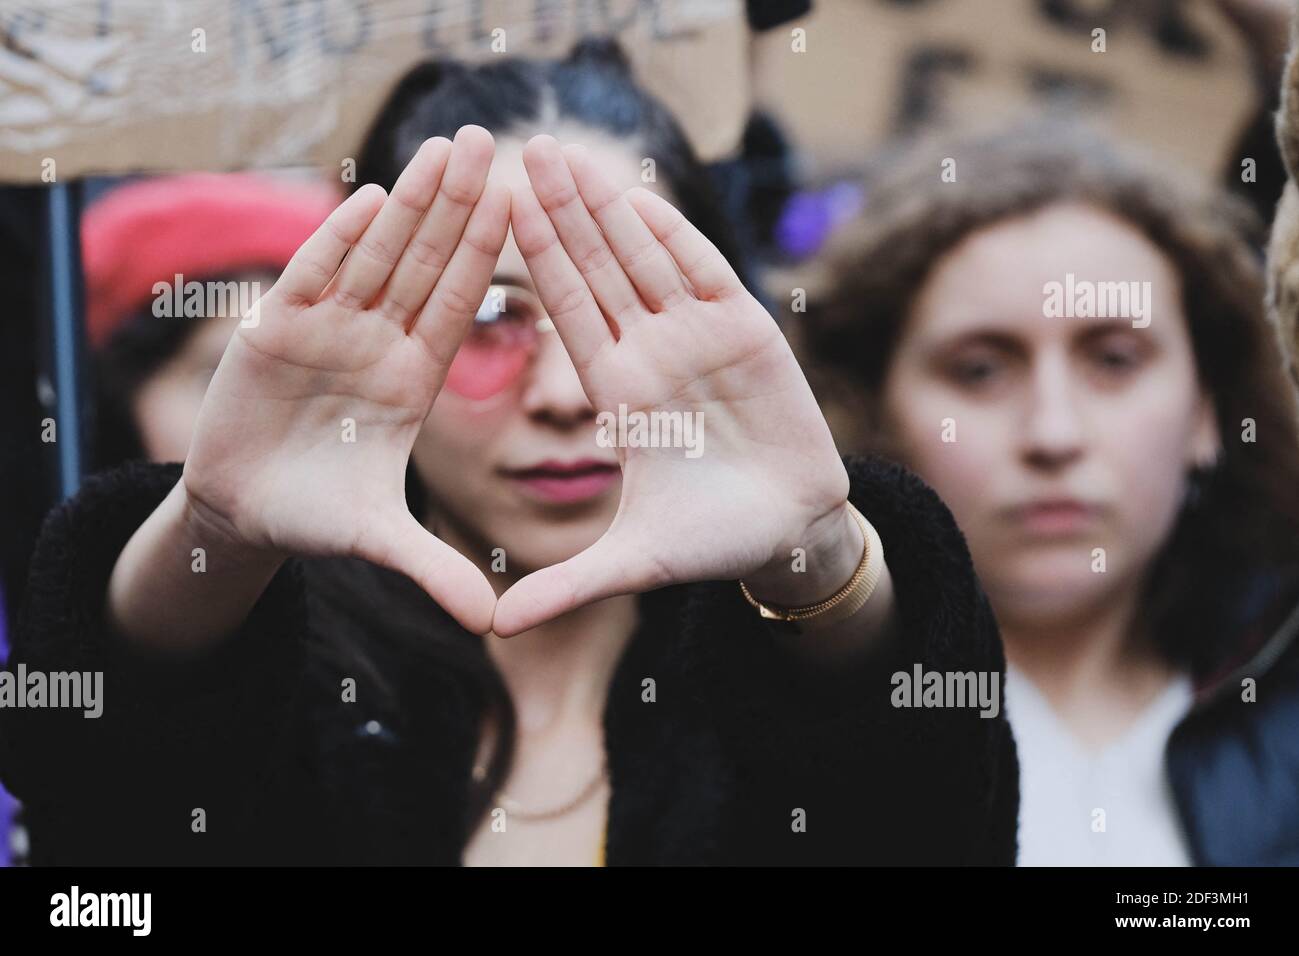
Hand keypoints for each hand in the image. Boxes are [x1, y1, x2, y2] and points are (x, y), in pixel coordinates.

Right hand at [180, 127, 507, 633]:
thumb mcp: (380, 542)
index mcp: (415, 381)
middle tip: (491, 143)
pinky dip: (338, 242)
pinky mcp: (274, 333)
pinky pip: (312, 278)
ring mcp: (328, 333)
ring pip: (375, 259)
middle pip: (425, 267)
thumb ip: (434, 571)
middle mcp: (379, 346)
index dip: (489, 259)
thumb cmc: (317, 517)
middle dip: (456, 207)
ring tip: (442, 150)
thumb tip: (495, 626)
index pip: (461, 308)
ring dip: (408, 206)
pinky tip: (369, 199)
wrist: (242, 511)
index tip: (527, 207)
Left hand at [492, 135, 858, 636]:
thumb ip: (567, 585)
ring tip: (568, 156)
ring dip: (609, 209)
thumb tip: (495, 629)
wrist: (788, 531)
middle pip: (597, 269)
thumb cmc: (711, 540)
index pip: (568, 312)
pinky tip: (640, 196)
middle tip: (521, 151)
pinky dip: (675, 237)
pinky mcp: (746, 333)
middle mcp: (651, 352)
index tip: (496, 212)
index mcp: (617, 391)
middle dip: (561, 213)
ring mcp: (697, 337)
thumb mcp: (633, 563)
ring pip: (646, 259)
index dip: (536, 261)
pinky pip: (705, 275)